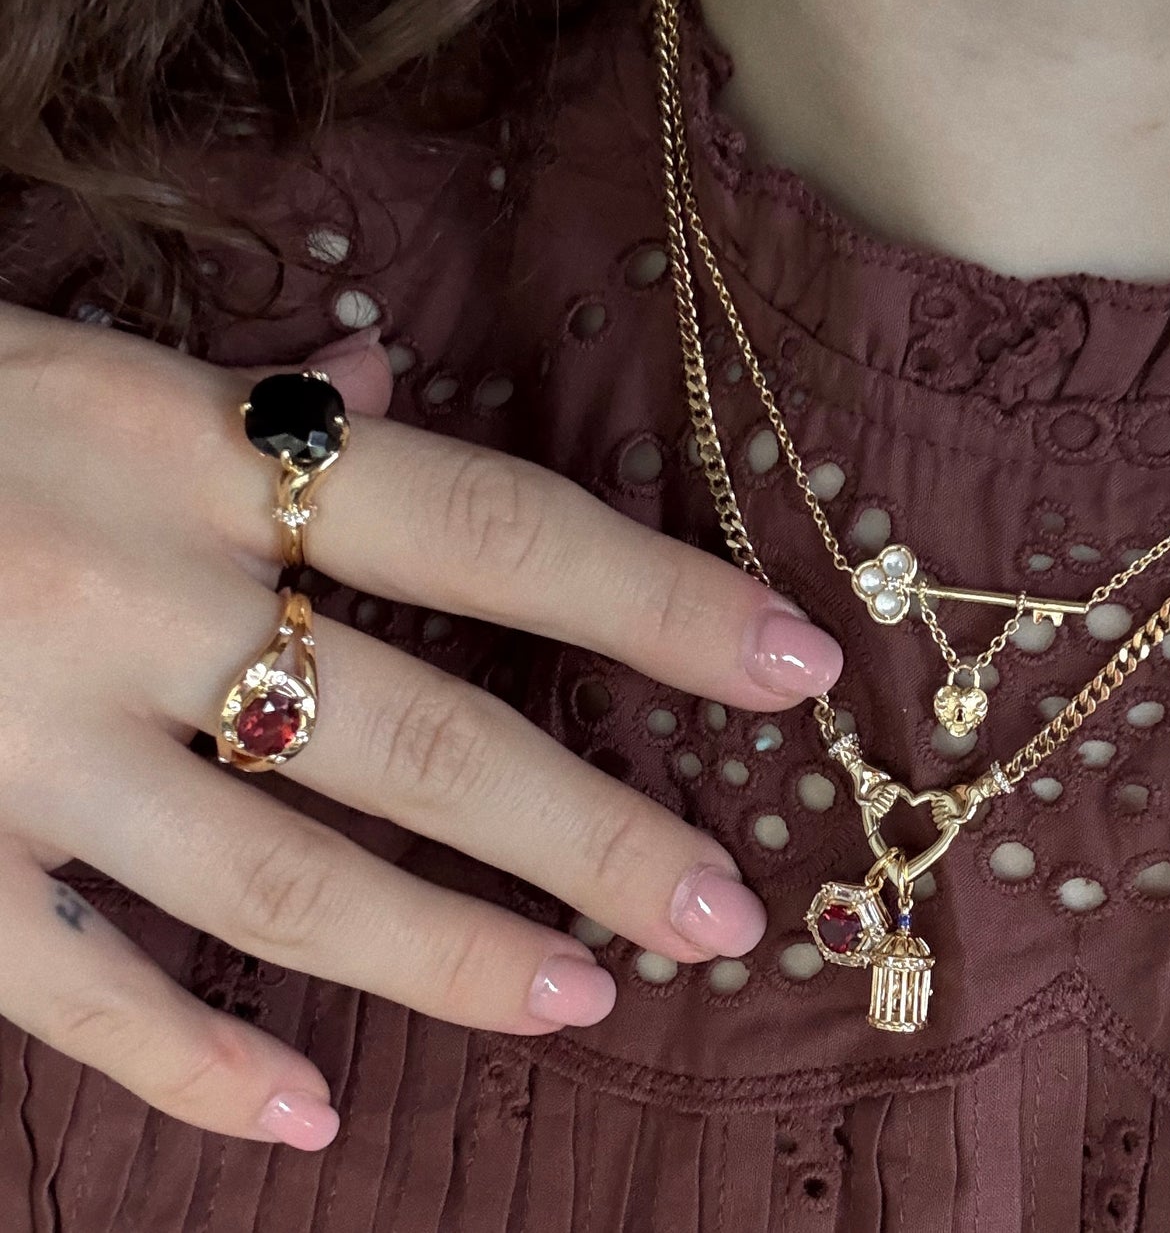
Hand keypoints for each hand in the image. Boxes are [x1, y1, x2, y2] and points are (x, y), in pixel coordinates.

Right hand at [0, 305, 842, 1149]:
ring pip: (279, 885)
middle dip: (589, 834)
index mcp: (190, 447)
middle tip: (719, 908)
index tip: (792, 662)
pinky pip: (76, 995)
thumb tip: (400, 385)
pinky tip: (312, 1113)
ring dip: (448, 956)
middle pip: (418, 737)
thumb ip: (257, 398)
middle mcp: (127, 596)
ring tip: (581, 996)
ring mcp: (13, 743)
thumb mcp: (89, 356)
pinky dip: (196, 1068)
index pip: (488, 526)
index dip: (655, 598)